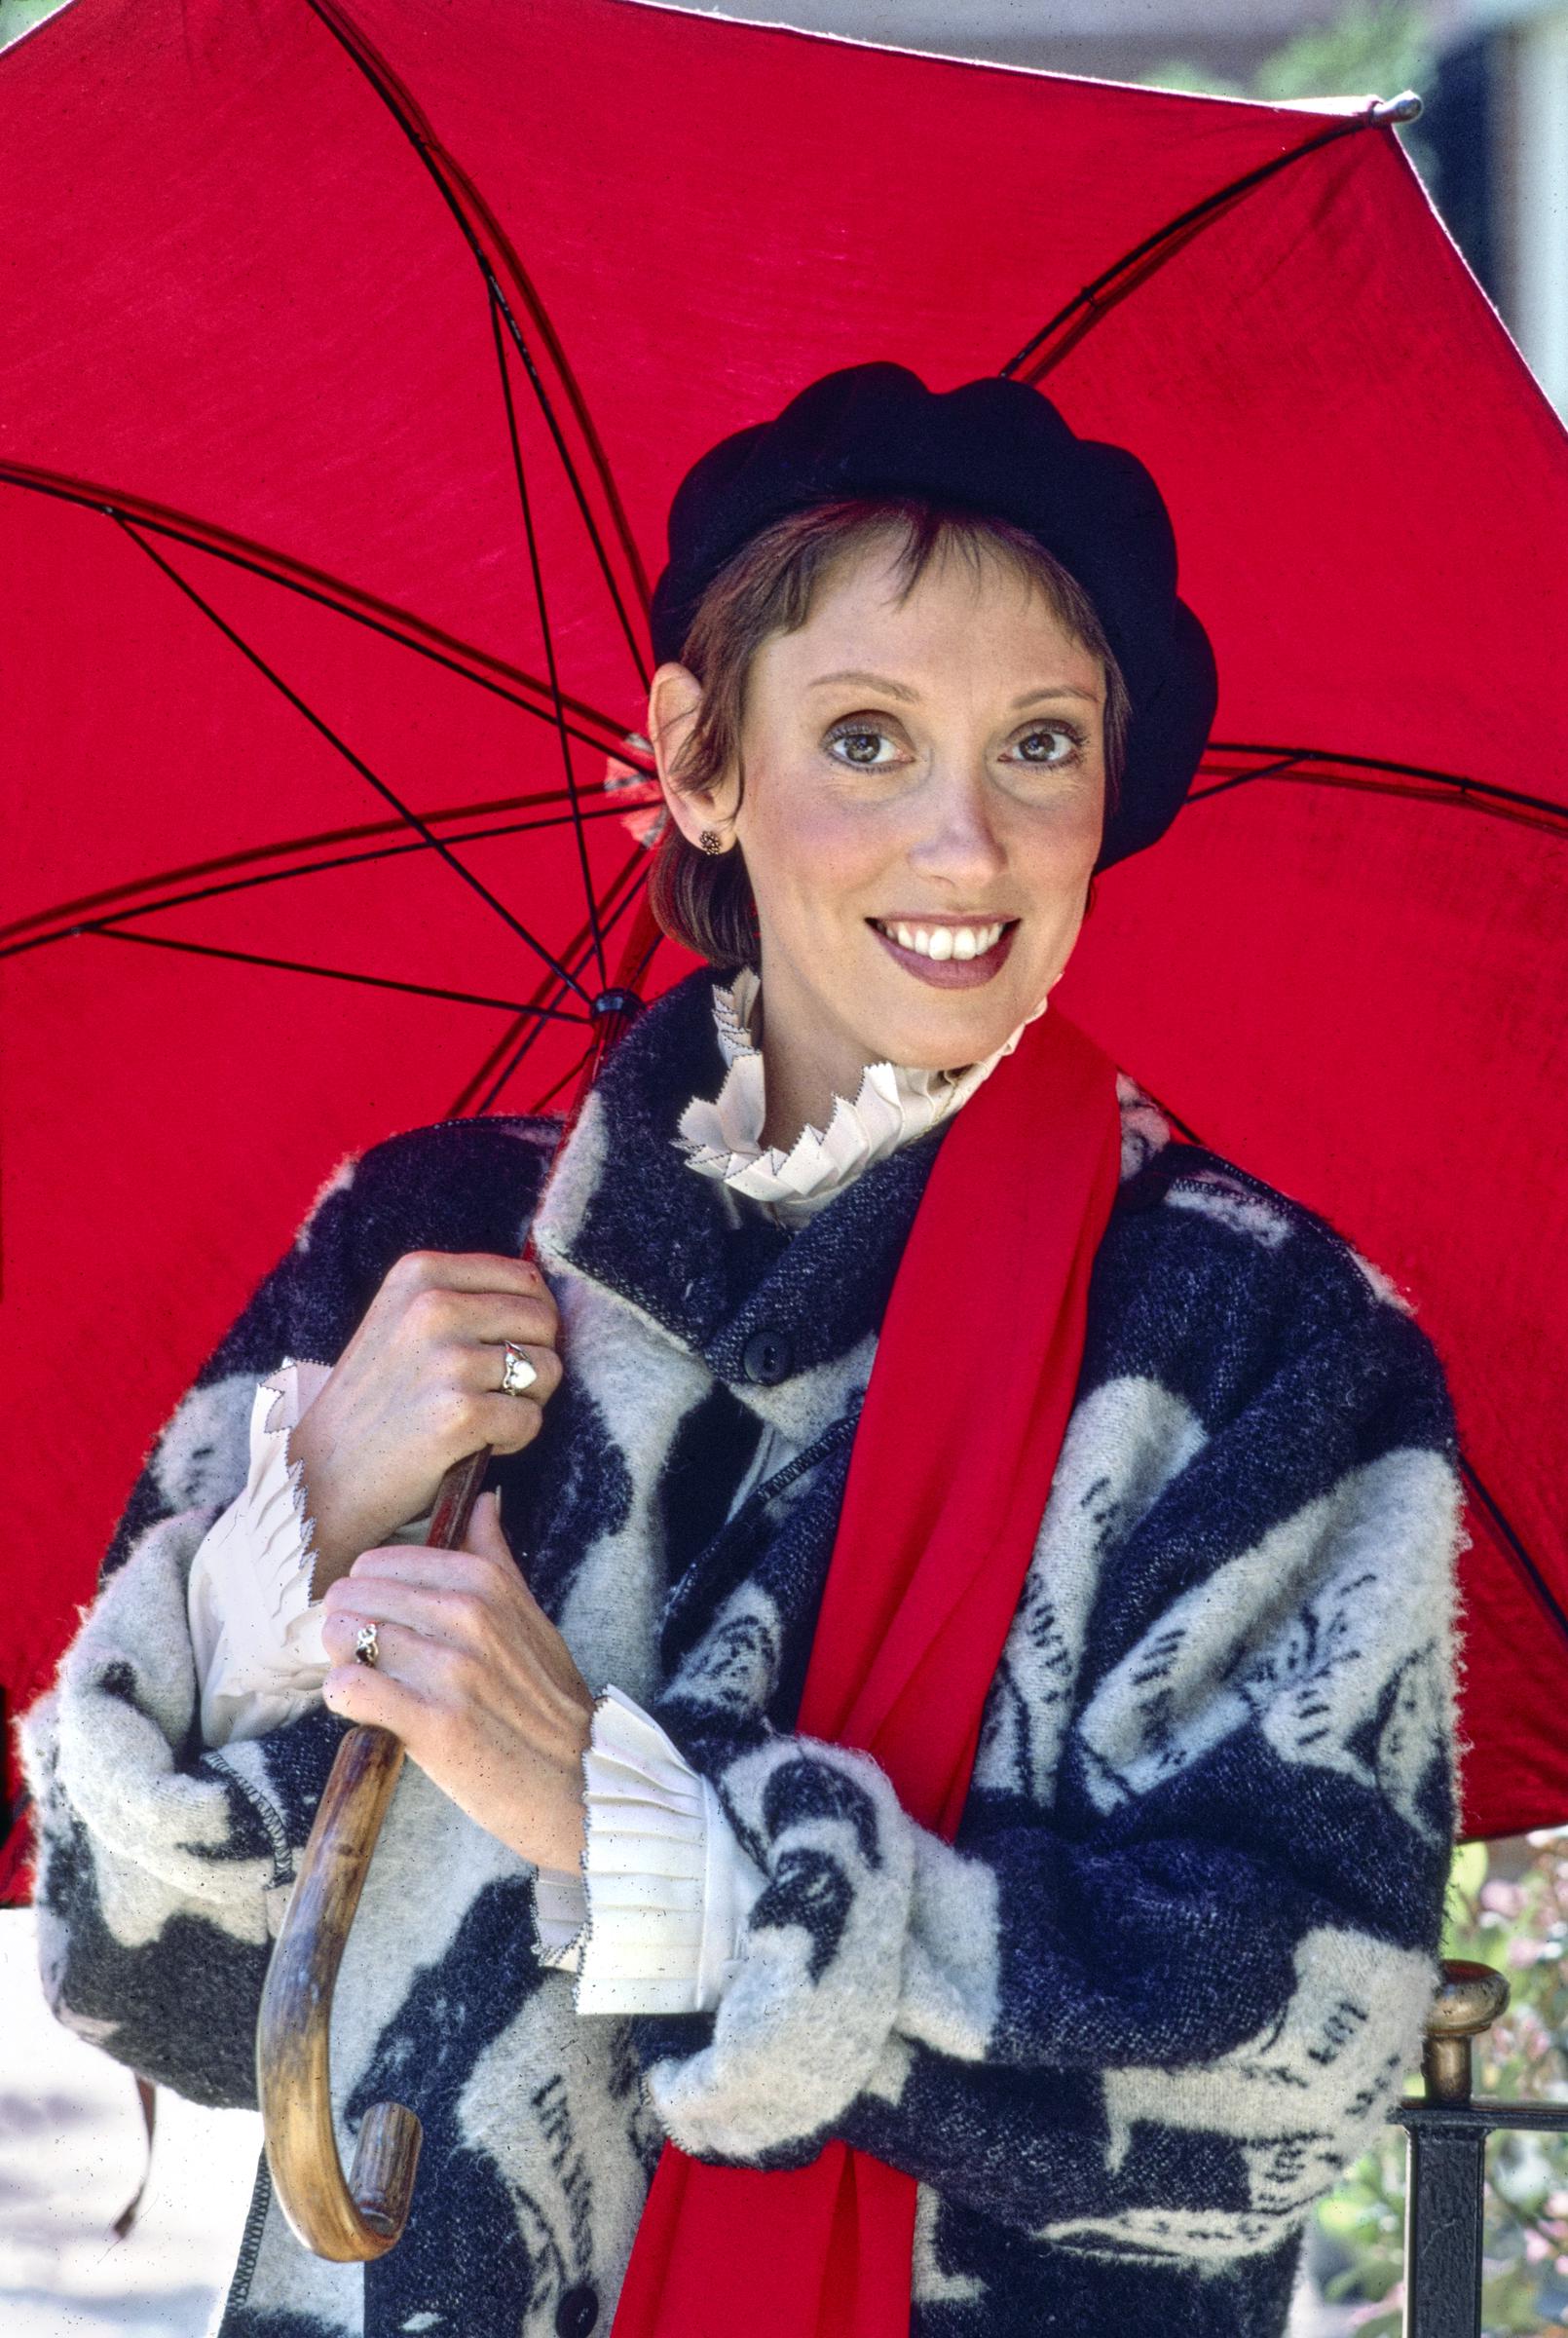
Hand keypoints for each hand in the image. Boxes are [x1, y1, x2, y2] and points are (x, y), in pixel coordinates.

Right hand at [289, 1249, 562, 1589]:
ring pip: (547, 1370)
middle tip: (492, 1393)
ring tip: (478, 1418)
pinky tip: (472, 1445)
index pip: (524, 1279)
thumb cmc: (374, 1402)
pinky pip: (530, 1419)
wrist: (320, 1476)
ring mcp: (447, 1359)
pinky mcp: (460, 1413)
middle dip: (534, 1362)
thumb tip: (542, 1301)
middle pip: (544, 1322)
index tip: (502, 1351)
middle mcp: (433, 1305)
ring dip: (524, 1403)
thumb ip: (463, 1299)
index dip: (531, 1321)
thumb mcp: (402, 1321)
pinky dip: (513, 1440)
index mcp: (420, 1273)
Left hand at [319, 1489, 592, 1872]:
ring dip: (343, 1662)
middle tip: (366, 1657)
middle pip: (355, 1595)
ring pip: (346, 1637)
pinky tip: (362, 1708)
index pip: (381, 1562)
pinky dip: (343, 1697)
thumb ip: (497, 1558)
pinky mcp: (434, 1724)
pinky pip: (350, 1688)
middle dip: (348, 1625)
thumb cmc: (549, 1701)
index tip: (379, 1622)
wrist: (576, 1780)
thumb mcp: (533, 1617)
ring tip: (367, 1682)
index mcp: (487, 1582)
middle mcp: (469, 1617)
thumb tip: (483, 1501)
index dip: (367, 1593)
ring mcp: (451, 1670)